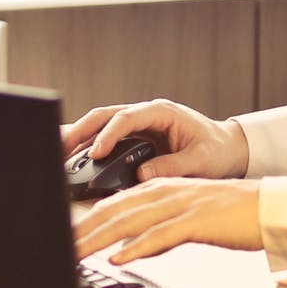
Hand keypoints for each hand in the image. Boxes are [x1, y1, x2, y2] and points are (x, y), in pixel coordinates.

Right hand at [59, 97, 246, 182]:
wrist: (227, 148)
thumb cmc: (217, 151)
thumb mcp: (200, 161)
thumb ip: (172, 167)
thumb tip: (141, 175)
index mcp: (161, 112)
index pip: (126, 118)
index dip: (108, 135)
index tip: (96, 154)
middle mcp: (145, 114)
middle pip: (103, 116)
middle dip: (80, 131)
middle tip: (61, 149)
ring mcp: (138, 125)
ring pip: (99, 125)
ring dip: (79, 138)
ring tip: (59, 155)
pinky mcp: (134, 138)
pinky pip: (106, 139)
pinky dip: (89, 148)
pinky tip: (75, 160)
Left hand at [76, 178, 263, 262]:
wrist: (271, 208)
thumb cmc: (233, 216)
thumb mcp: (187, 220)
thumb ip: (158, 230)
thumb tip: (130, 248)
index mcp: (160, 189)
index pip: (112, 205)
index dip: (84, 222)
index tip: (64, 238)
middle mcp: (165, 192)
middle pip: (113, 211)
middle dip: (82, 231)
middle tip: (58, 248)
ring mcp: (180, 205)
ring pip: (129, 221)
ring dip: (98, 240)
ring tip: (75, 255)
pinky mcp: (197, 221)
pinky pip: (161, 235)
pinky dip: (137, 247)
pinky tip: (119, 258)